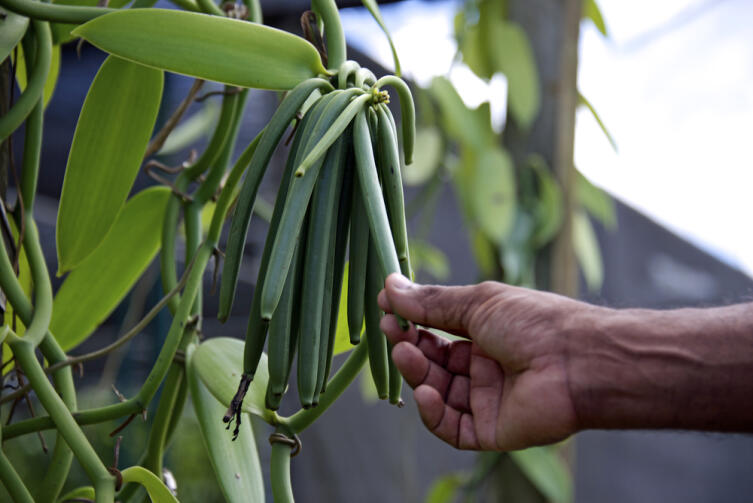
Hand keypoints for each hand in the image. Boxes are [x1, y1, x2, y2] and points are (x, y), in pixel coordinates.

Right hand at [378, 273, 584, 450]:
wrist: (578, 361)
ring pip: (439, 392)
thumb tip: (390, 285)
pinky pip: (452, 427)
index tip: (387, 309)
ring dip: (417, 374)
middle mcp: (486, 367)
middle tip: (391, 332)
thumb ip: (432, 302)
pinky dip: (432, 413)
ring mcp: (488, 399)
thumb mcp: (478, 303)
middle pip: (435, 363)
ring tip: (405, 355)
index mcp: (487, 334)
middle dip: (410, 347)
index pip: (438, 332)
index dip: (413, 322)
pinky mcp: (491, 430)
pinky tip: (424, 392)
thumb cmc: (534, 322)